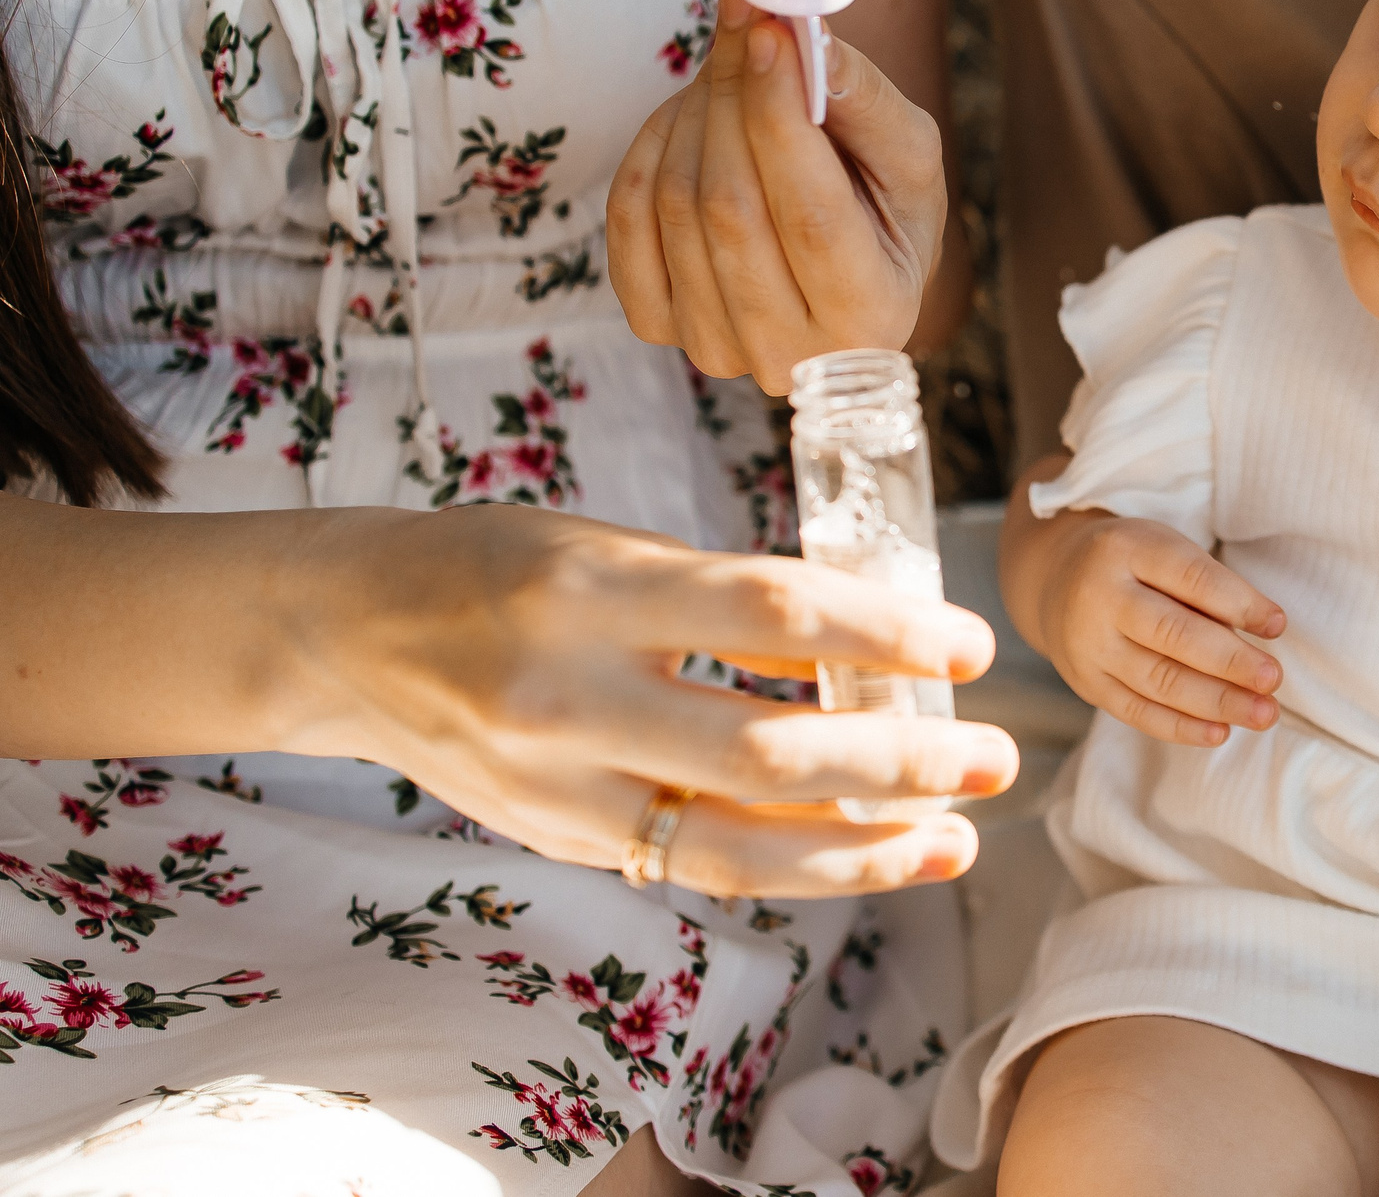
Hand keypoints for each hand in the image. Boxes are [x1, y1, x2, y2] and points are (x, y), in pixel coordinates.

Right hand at [283, 503, 1019, 898]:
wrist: (348, 635)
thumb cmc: (502, 566)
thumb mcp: (615, 547)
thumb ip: (729, 600)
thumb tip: (869, 644)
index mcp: (597, 587)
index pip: (773, 613)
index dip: (887, 636)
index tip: (971, 648)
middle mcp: (572, 693)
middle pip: (770, 751)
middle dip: (901, 765)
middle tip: (995, 760)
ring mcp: (559, 783)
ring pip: (739, 845)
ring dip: (866, 850)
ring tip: (955, 838)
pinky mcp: (559, 837)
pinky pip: (699, 865)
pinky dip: (796, 865)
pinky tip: (871, 855)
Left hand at [608, 0, 946, 392]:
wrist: (847, 268)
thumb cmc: (887, 210)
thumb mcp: (908, 156)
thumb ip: (861, 98)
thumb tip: (798, 32)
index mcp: (869, 317)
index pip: (809, 216)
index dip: (779, 118)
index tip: (770, 32)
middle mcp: (787, 353)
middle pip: (728, 206)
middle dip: (732, 94)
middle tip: (746, 20)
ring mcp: (712, 345)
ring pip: (675, 201)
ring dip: (696, 111)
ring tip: (734, 71)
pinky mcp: (657, 322)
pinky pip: (629, 214)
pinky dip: (652, 146)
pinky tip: (692, 119)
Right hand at [1031, 514, 1286, 746]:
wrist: (1055, 580)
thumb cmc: (1135, 564)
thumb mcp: (1165, 549)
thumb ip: (1207, 589)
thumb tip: (1263, 635)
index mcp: (1127, 549)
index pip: (1190, 577)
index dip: (1238, 603)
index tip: (1278, 625)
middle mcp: (1101, 597)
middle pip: (1173, 634)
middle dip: (1230, 661)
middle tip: (1274, 679)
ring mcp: (1089, 645)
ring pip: (1158, 681)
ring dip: (1217, 702)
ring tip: (1264, 713)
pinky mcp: (1087, 684)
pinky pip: (1137, 712)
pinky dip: (1182, 727)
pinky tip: (1221, 732)